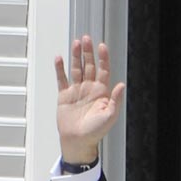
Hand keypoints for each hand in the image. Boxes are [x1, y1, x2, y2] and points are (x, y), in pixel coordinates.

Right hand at [54, 35, 125, 162]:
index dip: (103, 58)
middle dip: (88, 52)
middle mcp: (89, 88)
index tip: (102, 46)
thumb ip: (115, 100)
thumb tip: (121, 85)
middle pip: (89, 66)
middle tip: (87, 39)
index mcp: (101, 92)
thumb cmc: (96, 131)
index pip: (103, 70)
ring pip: (76, 69)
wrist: (78, 141)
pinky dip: (60, 68)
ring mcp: (77, 90)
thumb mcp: (110, 116)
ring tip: (76, 43)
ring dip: (76, 56)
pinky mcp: (64, 95)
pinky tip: (60, 58)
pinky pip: (62, 79)